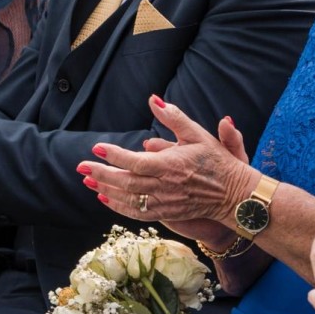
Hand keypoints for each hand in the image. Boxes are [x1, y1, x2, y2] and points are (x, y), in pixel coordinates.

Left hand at [79, 96, 253, 225]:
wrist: (233, 193)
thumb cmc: (216, 160)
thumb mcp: (197, 134)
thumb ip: (174, 117)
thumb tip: (154, 100)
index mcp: (171, 164)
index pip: (135, 161)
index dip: (114, 155)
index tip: (97, 147)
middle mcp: (165, 185)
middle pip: (126, 182)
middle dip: (101, 174)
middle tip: (81, 166)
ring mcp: (165, 202)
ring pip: (129, 199)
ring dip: (106, 190)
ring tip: (88, 181)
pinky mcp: (167, 213)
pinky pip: (137, 213)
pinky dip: (119, 207)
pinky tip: (106, 198)